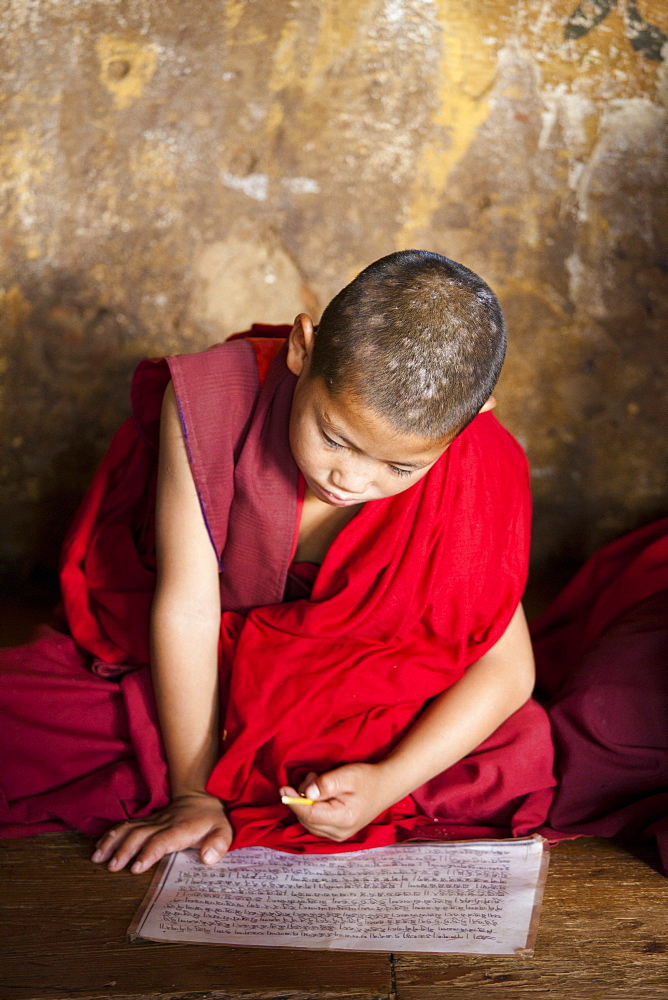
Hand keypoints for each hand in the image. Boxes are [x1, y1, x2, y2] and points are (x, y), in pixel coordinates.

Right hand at [91, 791, 232, 872]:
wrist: (202, 796)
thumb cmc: (212, 820)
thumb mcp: (224, 831)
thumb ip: (219, 844)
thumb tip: (208, 858)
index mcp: (181, 829)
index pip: (162, 840)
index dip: (149, 852)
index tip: (136, 867)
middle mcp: (164, 823)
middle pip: (140, 834)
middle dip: (124, 849)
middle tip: (112, 866)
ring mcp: (153, 821)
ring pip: (130, 828)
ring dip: (113, 841)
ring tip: (98, 856)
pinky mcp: (147, 821)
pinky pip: (127, 825)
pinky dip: (111, 834)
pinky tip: (99, 845)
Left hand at [280, 763, 394, 842]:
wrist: (386, 786)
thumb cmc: (367, 778)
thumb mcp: (347, 775)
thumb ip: (326, 784)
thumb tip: (307, 792)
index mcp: (343, 819)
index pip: (309, 814)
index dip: (294, 801)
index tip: (283, 789)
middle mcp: (340, 832)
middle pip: (307, 819)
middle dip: (301, 799)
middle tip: (310, 778)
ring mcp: (340, 835)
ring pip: (310, 823)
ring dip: (306, 804)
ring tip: (317, 784)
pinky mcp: (339, 833)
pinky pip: (316, 824)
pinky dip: (312, 810)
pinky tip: (319, 796)